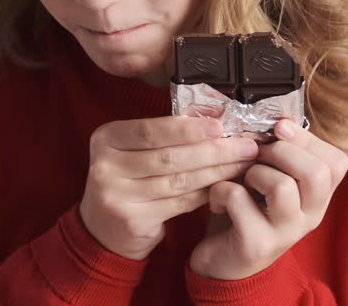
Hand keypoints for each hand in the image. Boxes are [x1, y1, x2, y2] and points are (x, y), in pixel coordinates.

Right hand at [79, 115, 259, 260]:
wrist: (103, 229)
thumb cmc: (127, 180)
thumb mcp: (132, 151)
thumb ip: (164, 136)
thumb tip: (214, 117)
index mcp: (106, 138)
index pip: (151, 130)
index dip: (188, 128)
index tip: (220, 125)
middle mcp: (106, 166)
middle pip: (169, 156)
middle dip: (213, 150)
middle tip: (244, 146)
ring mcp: (116, 195)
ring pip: (178, 180)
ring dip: (216, 171)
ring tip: (241, 164)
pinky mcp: (133, 220)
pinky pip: (180, 203)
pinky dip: (206, 192)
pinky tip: (225, 184)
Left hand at [189, 118, 347, 279]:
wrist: (222, 262)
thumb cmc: (246, 210)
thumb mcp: (269, 178)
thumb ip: (280, 154)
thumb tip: (281, 122)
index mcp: (318, 198)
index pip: (336, 162)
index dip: (306, 138)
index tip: (278, 130)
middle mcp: (310, 217)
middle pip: (316, 172)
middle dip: (281, 151)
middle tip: (258, 156)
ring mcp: (286, 233)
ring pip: (281, 185)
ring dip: (252, 172)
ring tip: (240, 181)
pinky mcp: (257, 244)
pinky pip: (239, 199)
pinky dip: (221, 190)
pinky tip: (217, 200)